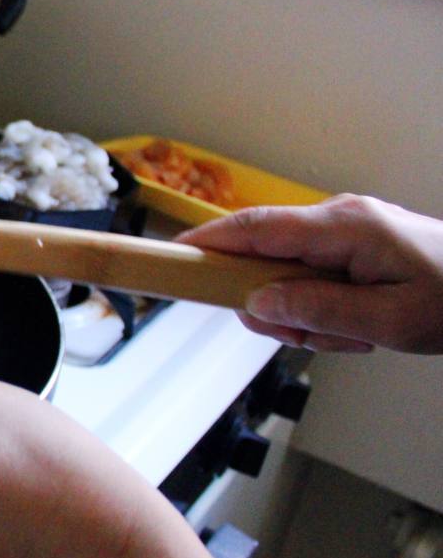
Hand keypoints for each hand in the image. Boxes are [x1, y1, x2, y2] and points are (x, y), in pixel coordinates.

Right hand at [178, 194, 442, 353]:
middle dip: (272, 303)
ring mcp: (349, 230)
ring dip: (305, 314)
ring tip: (350, 337)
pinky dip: (324, 308)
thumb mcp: (389, 322)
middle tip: (304, 338)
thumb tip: (257, 302)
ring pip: (289, 274)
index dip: (206, 242)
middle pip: (264, 256)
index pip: (253, 228)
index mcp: (344, 227)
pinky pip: (315, 277)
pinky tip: (358, 327)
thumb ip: (316, 311)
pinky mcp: (357, 245)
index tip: (169, 257)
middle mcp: (340, 219)